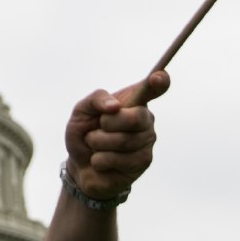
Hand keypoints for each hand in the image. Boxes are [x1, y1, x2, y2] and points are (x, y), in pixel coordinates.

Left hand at [64, 70, 163, 200]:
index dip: (160, 81)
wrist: (79, 164)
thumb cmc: (84, 132)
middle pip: (134, 118)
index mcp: (135, 102)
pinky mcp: (143, 164)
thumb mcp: (81, 111)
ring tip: (96, 147)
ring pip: (121, 141)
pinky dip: (98, 160)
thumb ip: (96, 99)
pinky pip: (115, 160)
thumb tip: (115, 107)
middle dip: (106, 124)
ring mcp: (147, 143)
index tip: (159, 76)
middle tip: (98, 128)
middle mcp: (146, 121)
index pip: (155, 87)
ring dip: (97, 144)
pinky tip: (102, 162)